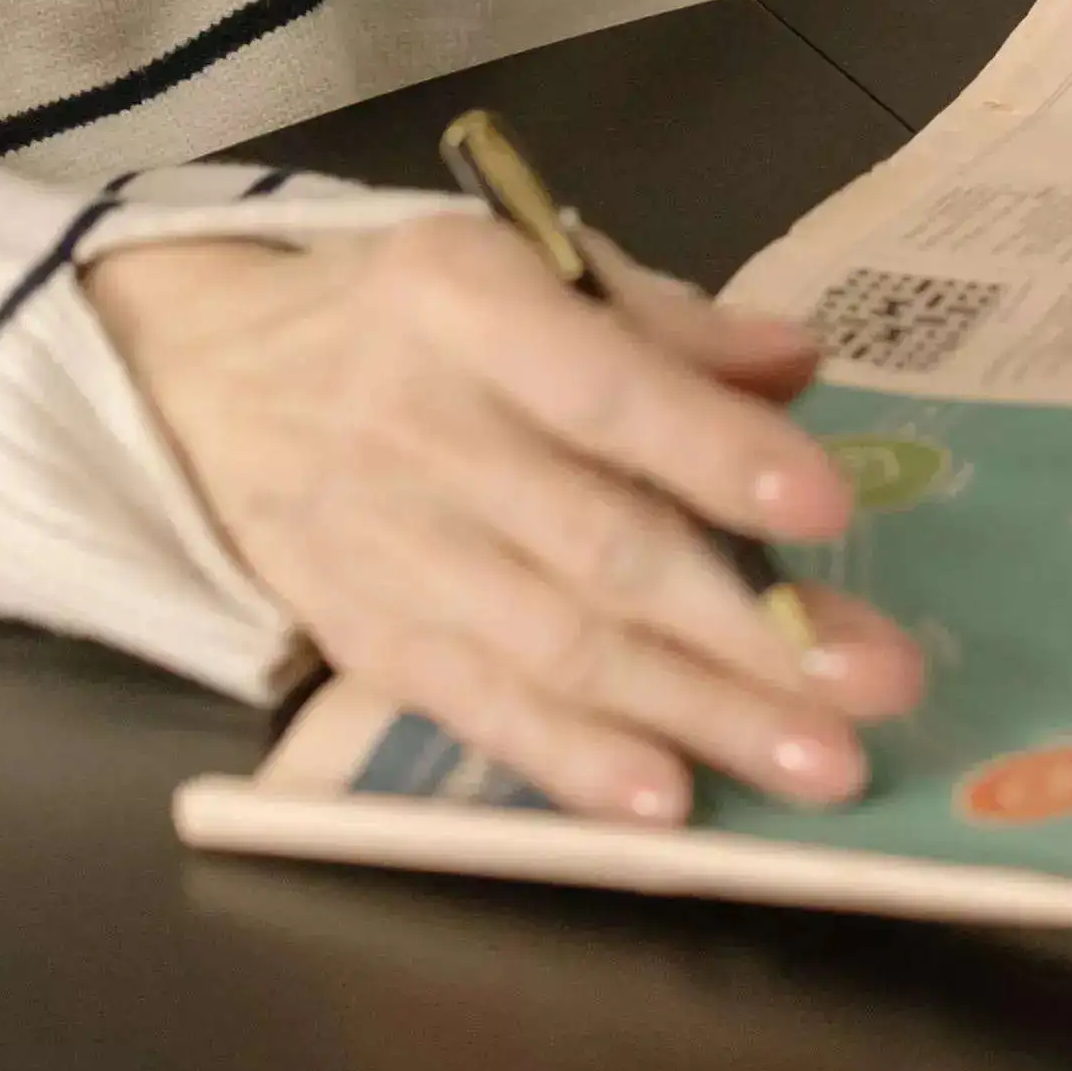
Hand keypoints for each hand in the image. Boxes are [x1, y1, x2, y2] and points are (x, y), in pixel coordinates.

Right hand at [84, 215, 921, 822]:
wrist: (197, 380)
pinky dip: (573, 764)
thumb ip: (661, 320)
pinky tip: (668, 805)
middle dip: (745, 627)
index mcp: (460, 302)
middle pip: (595, 544)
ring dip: (697, 716)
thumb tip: (799, 364)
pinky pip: (479, 711)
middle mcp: (419, 431)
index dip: (712, 450)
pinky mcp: (363, 643)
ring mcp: (384, 550)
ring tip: (819, 766)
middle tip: (874, 683)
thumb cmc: (404, 318)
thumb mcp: (516, 264)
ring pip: (555, 647)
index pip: (599, 388)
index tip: (828, 507)